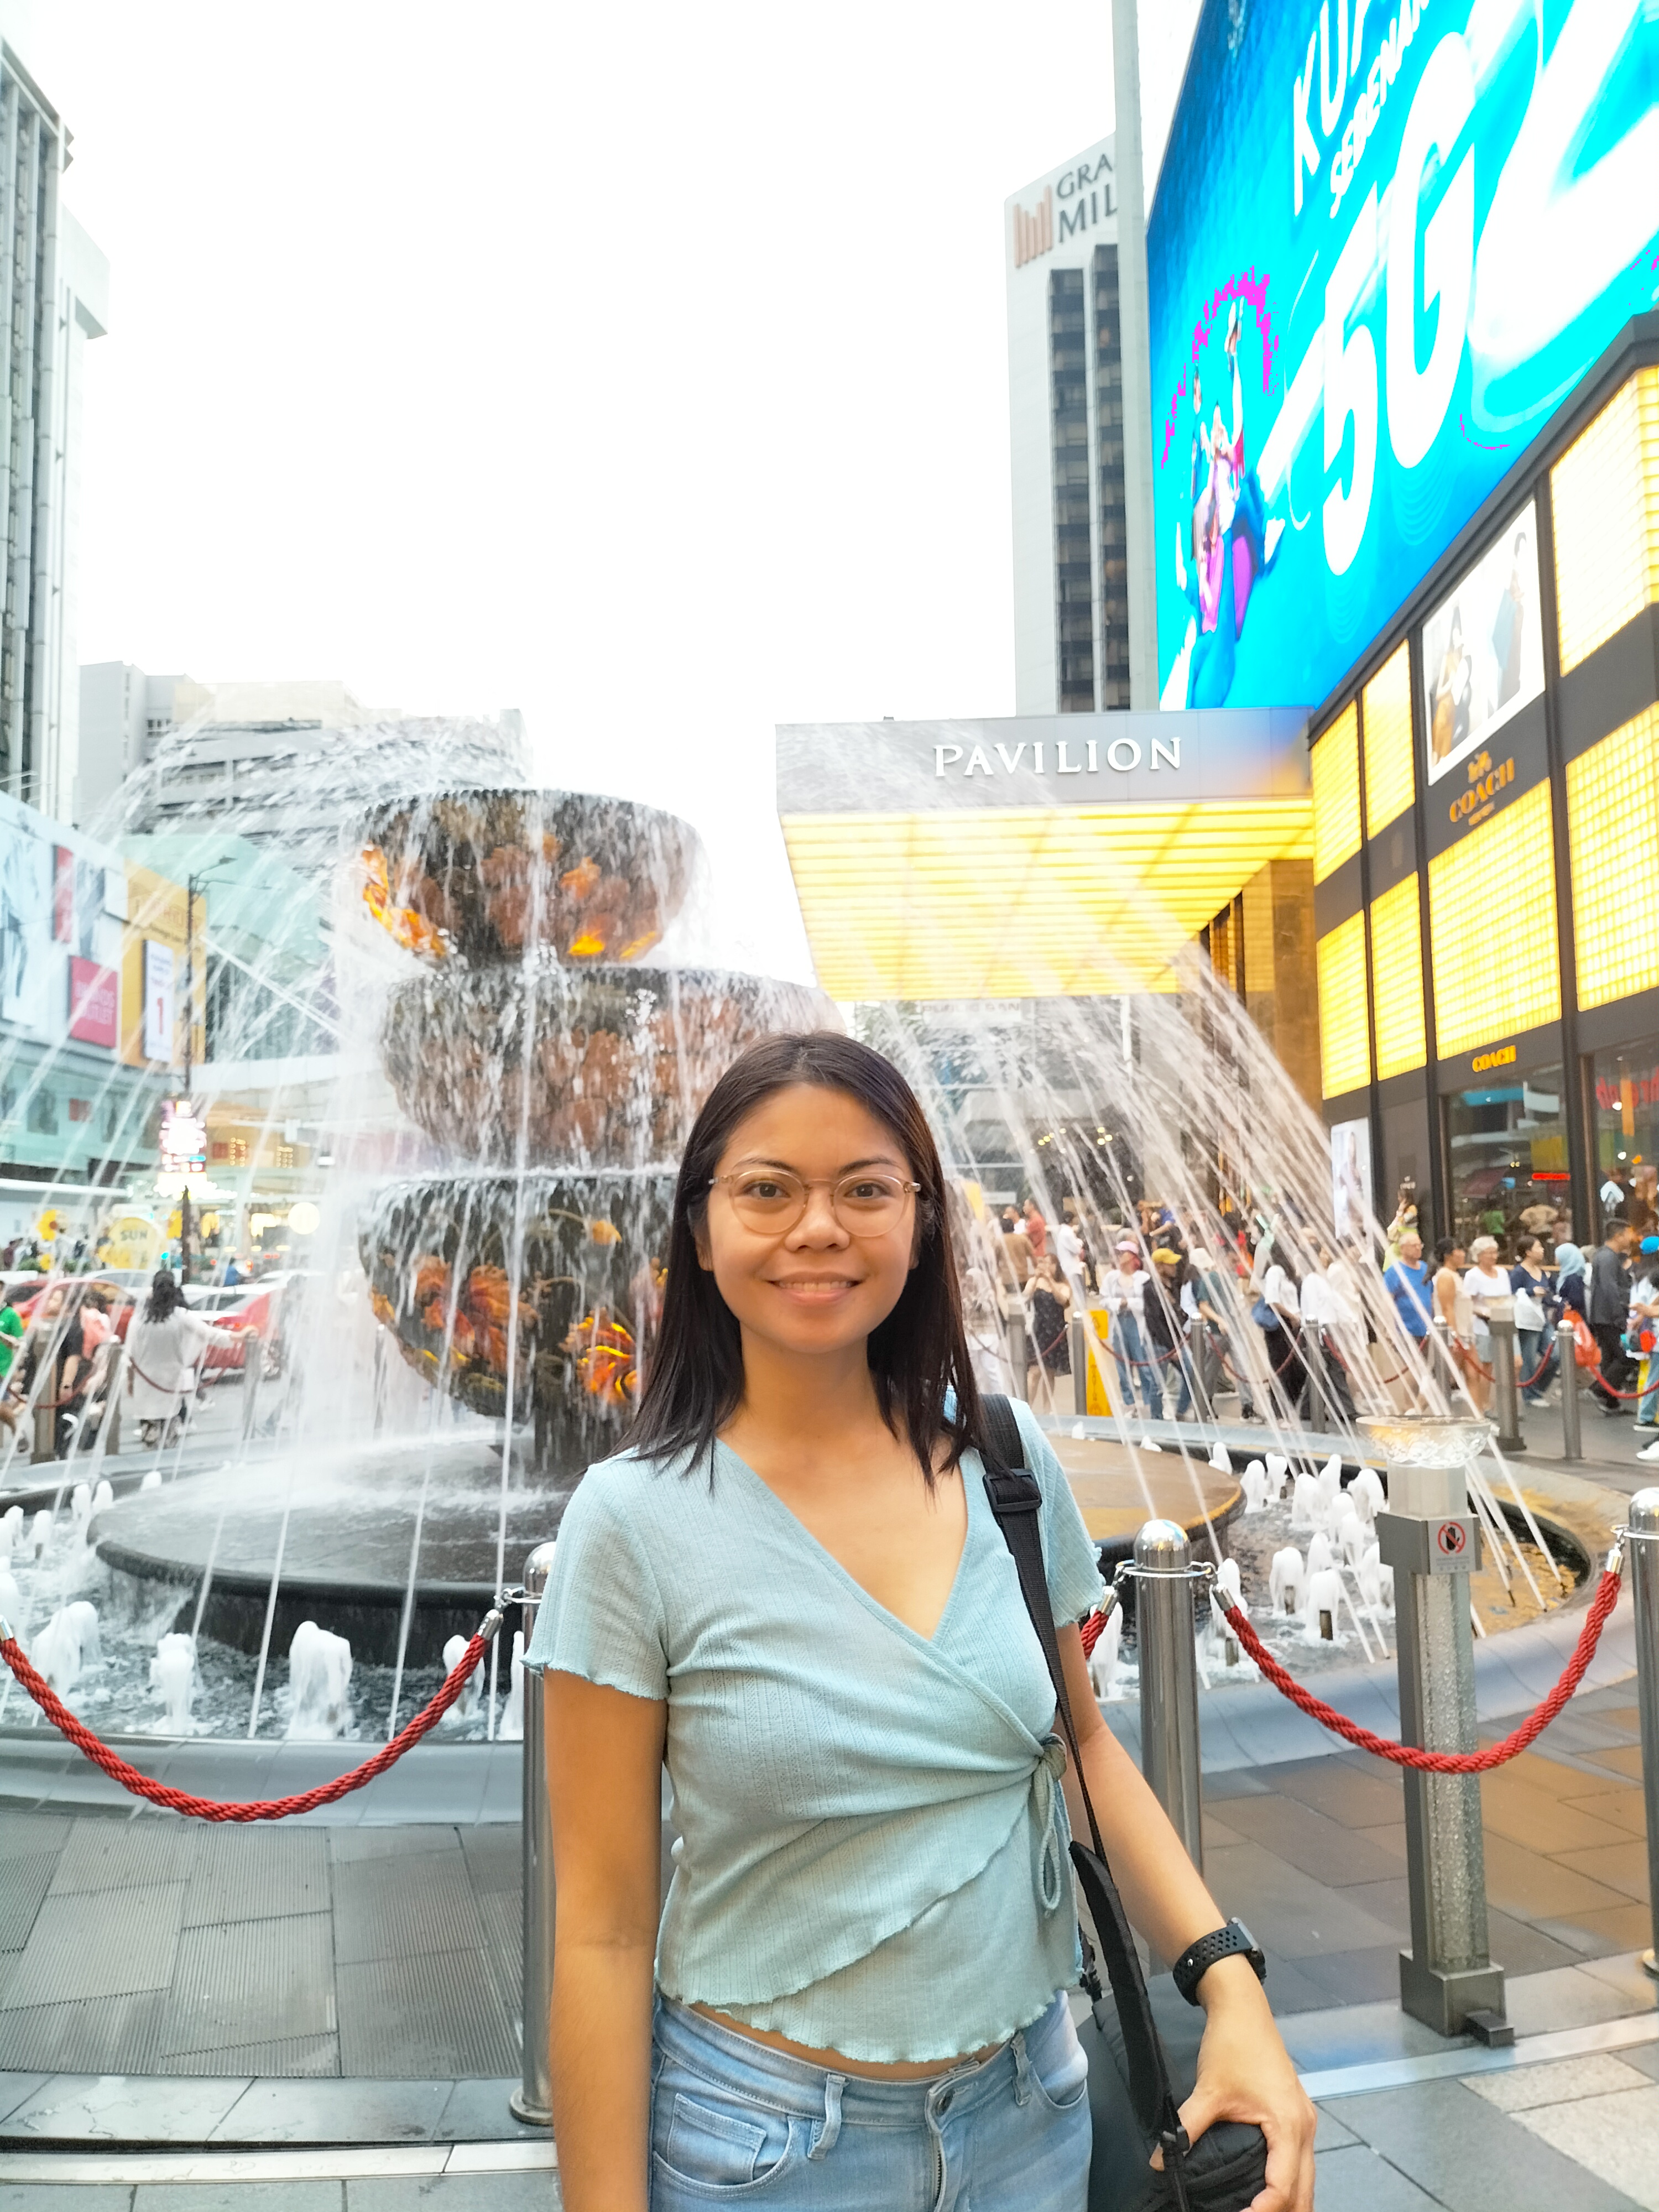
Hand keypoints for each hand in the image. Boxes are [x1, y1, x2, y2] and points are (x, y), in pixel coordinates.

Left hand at [1158, 1960, 1314, 2210]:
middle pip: (1304, 2192)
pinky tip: (1269, 2194)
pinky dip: (1289, 2184)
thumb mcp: (1209, 2089)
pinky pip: (1300, 2164)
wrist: (1244, 2007)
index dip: (1263, 2211)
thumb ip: (1187, 2127)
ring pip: (1307, 2180)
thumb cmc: (1233, 2043)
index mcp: (1288, 2124)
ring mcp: (1304, 2122)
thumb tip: (1162, 2160)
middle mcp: (1304, 2128)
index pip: (1282, 2186)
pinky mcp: (1296, 2116)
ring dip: (1289, 2203)